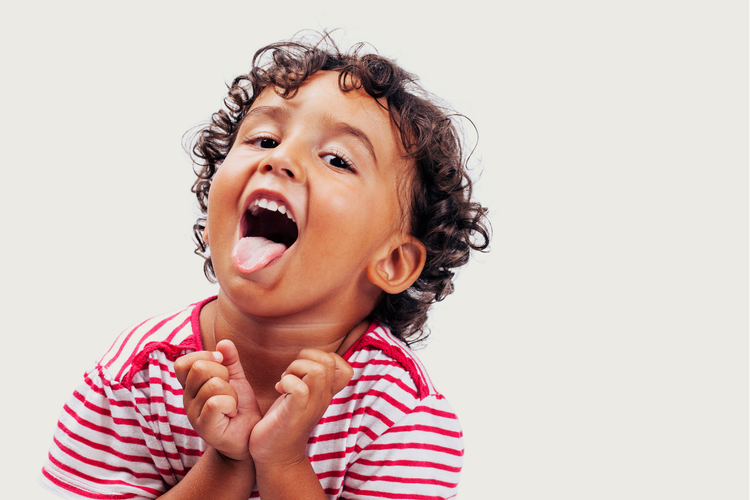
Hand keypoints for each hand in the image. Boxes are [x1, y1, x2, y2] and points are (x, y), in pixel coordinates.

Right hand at [174, 340, 261, 460]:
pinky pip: (216, 403)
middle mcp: (187, 399)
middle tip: (230, 389)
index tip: (221, 363)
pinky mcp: (204, 427)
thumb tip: (224, 342)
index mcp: (191, 386)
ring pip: (213, 385)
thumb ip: (231, 360)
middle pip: (199, 368)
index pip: (183, 363)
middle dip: (223, 373)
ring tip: (232, 405)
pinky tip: (232, 413)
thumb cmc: (240, 408)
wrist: (249, 437)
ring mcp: (193, 414)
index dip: (204, 356)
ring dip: (231, 393)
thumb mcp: (237, 380)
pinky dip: (231, 404)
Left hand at [249, 349, 352, 466]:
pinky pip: (301, 388)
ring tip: (284, 382)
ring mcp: (311, 406)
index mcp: (325, 393)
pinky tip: (279, 390)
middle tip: (290, 374)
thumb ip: (307, 378)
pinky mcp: (296, 413)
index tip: (304, 371)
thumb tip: (300, 358)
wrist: (276, 457)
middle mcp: (323, 398)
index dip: (323, 357)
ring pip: (318, 370)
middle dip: (305, 358)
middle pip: (329, 360)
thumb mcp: (302, 397)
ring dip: (295, 368)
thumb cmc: (283, 423)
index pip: (344, 367)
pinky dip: (287, 382)